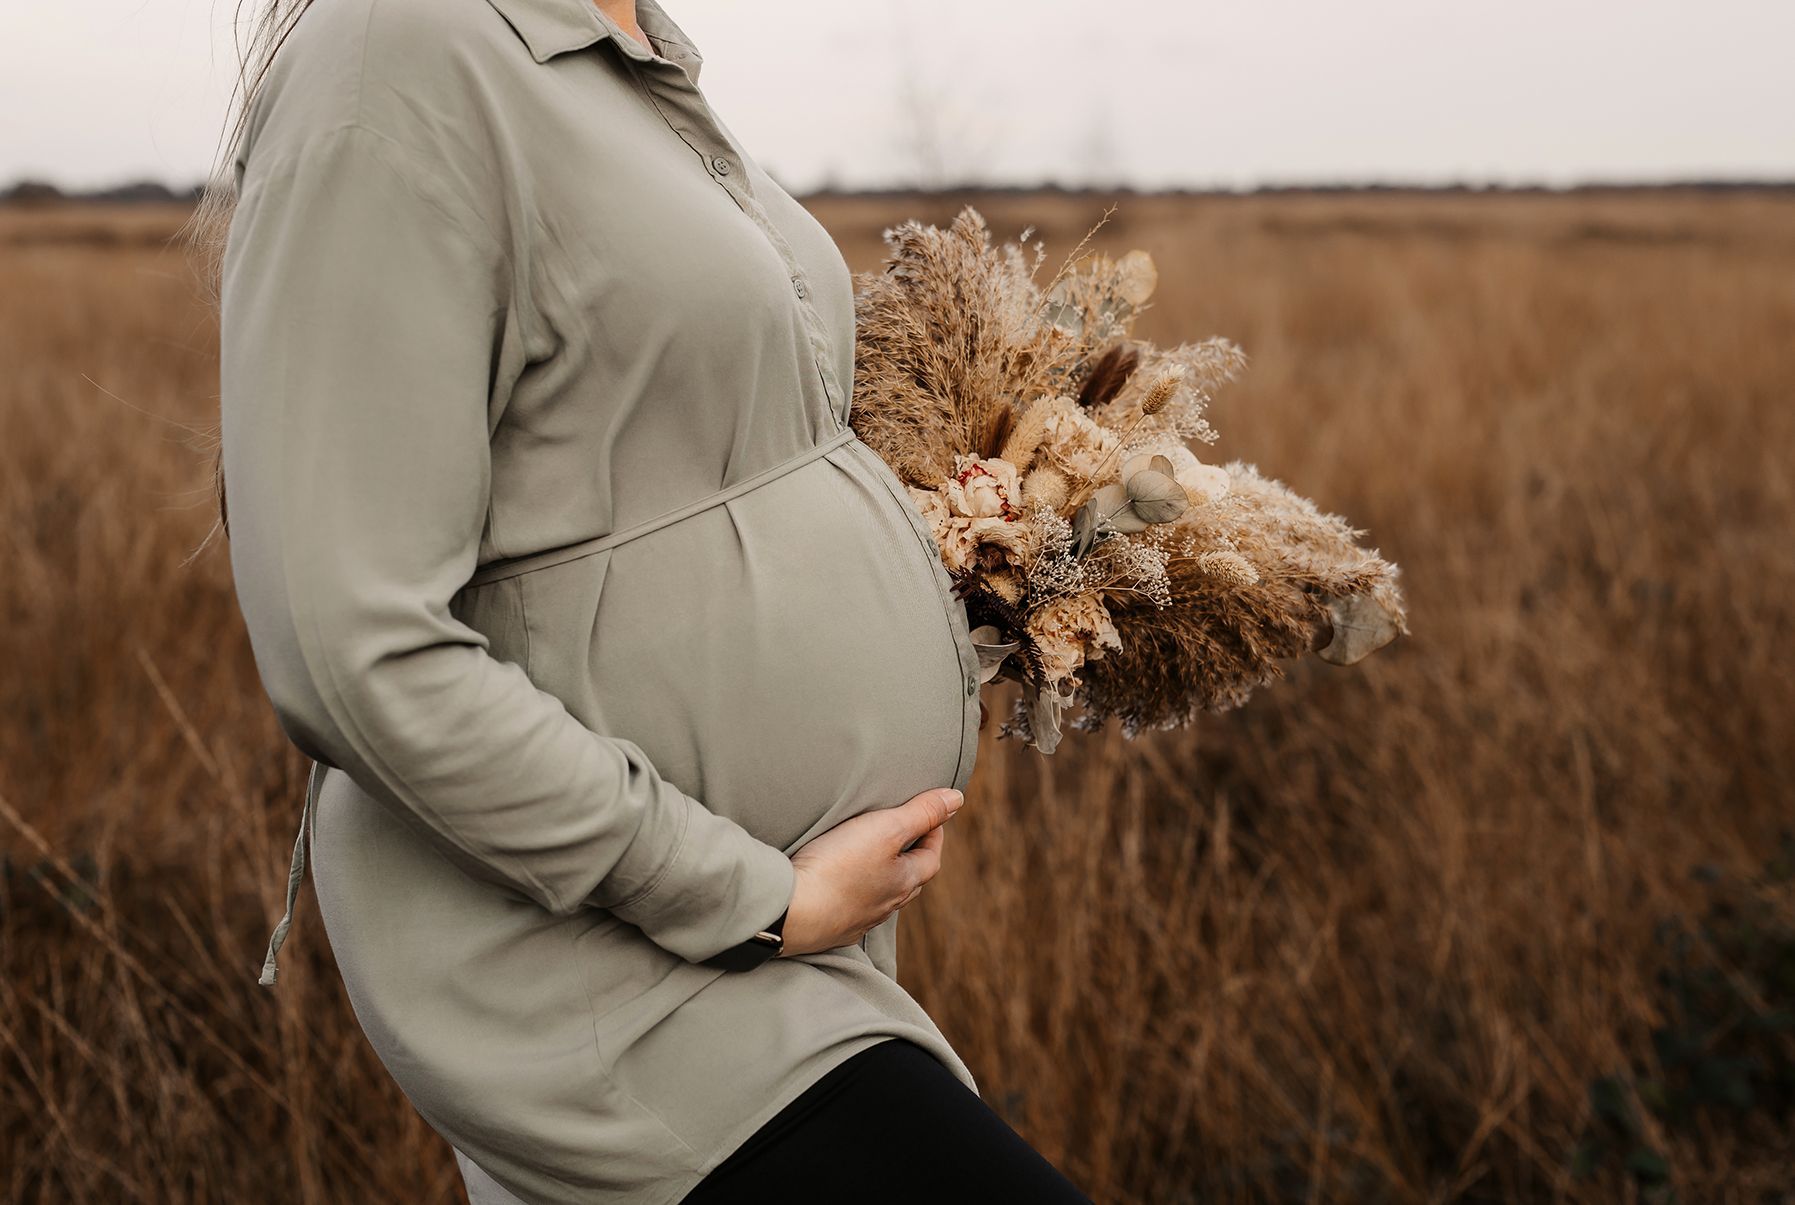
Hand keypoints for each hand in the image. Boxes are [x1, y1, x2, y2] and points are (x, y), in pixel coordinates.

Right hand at [777, 787, 963, 956]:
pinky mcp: (830, 928)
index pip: (931, 857)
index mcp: (904, 882)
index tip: (929, 815)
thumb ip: (921, 812)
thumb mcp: (886, 829)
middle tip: (905, 834)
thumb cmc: (839, 867)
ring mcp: (857, 920)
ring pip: (881, 897)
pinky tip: (840, 886)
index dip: (934, 833)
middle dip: (911, 856)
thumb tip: (956, 798)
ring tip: (871, 856)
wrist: (791, 912)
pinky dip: (854, 894)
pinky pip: (851, 910)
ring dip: (883, 877)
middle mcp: (885, 906)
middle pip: (909, 881)